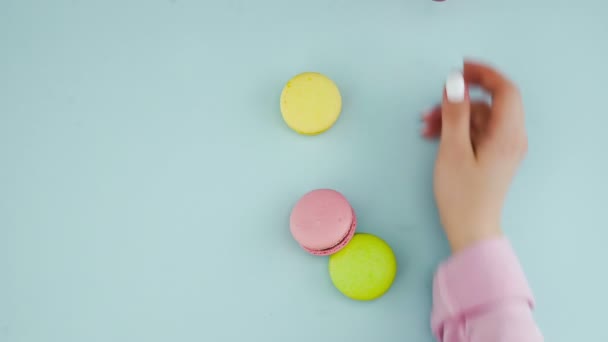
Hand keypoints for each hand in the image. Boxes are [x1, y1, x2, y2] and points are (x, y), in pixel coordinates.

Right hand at [422, 61, 527, 252]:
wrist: (470, 229)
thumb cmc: (462, 195)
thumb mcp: (453, 150)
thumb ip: (455, 113)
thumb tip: (455, 83)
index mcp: (508, 134)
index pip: (505, 90)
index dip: (484, 74)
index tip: (460, 68)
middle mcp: (511, 138)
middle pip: (490, 102)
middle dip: (461, 98)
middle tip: (436, 99)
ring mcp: (503, 147)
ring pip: (479, 117)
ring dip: (453, 115)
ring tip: (426, 125)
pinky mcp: (493, 156)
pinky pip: (476, 132)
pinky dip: (457, 129)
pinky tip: (434, 135)